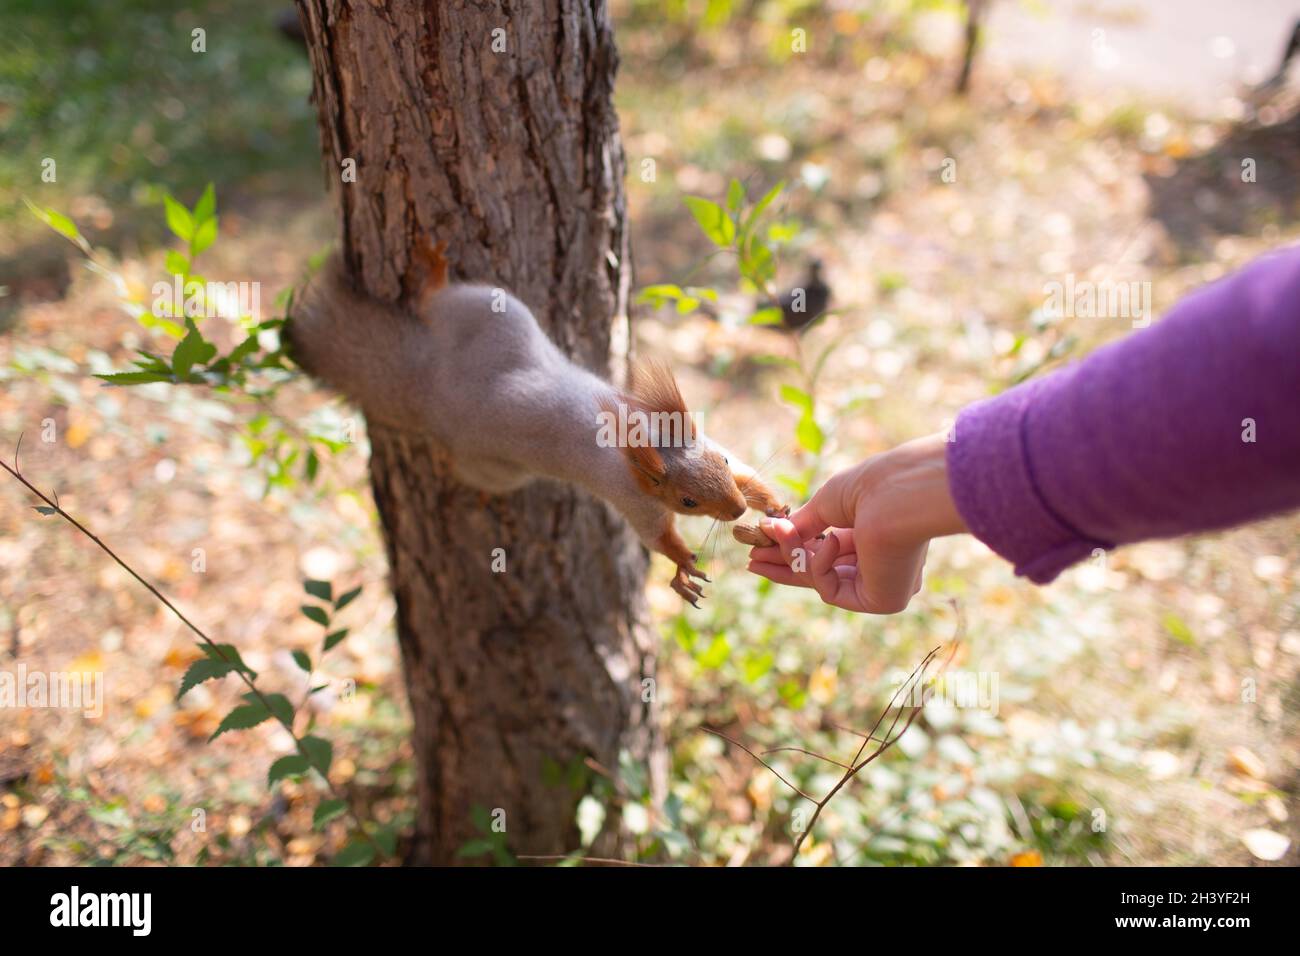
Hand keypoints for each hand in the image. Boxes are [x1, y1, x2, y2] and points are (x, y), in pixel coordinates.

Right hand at [745, 433, 967, 612]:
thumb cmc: (870, 487)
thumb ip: (804, 525)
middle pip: (824, 573)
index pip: (830, 554)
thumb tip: (776, 533)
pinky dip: (821, 564)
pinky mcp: (884, 601)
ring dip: (794, 557)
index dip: (795, 552)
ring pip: (823, 582)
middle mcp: (885, 565)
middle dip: (786, 564)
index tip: (762, 549)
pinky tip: (833, 539)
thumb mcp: (827, 505)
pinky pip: (832, 590)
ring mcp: (885, 585)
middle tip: (751, 560)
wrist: (899, 490)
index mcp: (878, 538)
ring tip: (774, 535)